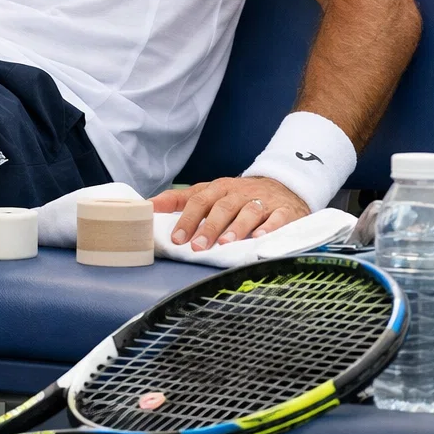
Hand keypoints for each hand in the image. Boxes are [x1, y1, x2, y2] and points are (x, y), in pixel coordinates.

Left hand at [150, 176, 308, 250]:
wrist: (282, 186)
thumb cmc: (236, 195)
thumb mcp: (208, 193)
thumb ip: (179, 200)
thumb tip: (148, 205)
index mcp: (218, 188)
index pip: (198, 200)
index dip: (187, 219)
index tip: (176, 238)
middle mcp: (239, 193)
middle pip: (222, 207)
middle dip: (208, 227)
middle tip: (197, 246)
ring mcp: (262, 201)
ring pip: (248, 211)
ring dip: (236, 228)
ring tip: (224, 243)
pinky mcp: (284, 210)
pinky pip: (277, 218)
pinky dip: (269, 228)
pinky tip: (259, 238)